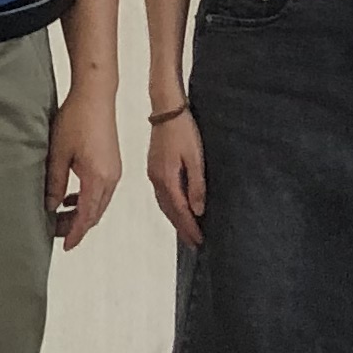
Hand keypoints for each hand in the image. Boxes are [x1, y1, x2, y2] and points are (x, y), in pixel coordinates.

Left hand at [45, 88, 121, 252]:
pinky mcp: (112, 162)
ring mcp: (114, 170)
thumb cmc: (76, 119)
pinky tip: (71, 196)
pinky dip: (87, 198)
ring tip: (60, 216)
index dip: (75, 233)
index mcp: (98, 179)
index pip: (87, 216)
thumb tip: (50, 206)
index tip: (65, 245)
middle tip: (55, 232)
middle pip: (94, 213)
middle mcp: (111, 178)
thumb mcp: (58, 153)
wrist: (96, 95)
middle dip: (76, 225)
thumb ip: (55, 183)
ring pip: (98, 202)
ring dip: (81, 212)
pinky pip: (101, 190)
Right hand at [147, 105, 206, 242]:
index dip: (189, 227)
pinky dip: (169, 206)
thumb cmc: (182, 130)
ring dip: (175, 219)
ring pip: (164, 204)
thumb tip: (198, 210)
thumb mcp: (195, 158)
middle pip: (169, 211)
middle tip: (194, 242)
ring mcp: (153, 172)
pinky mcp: (154, 166)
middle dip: (182, 228)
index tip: (199, 240)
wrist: (167, 109)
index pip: (180, 211)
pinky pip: (161, 194)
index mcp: (167, 178)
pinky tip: (176, 208)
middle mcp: (157, 179)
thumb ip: (196, 185)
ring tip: (186, 231)